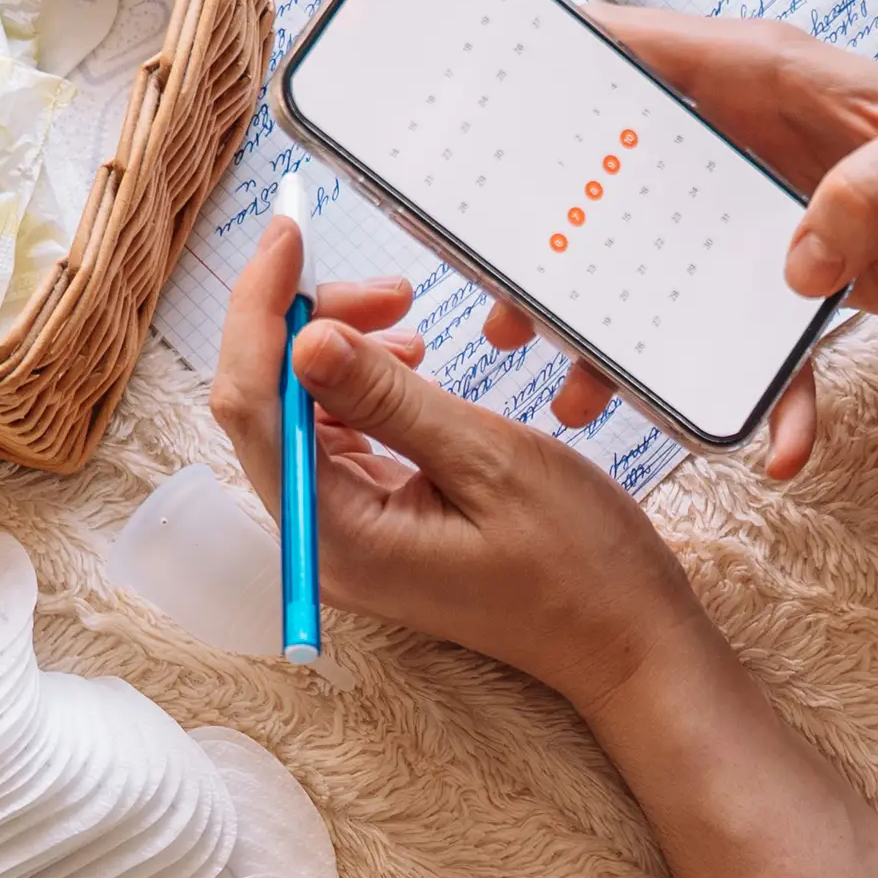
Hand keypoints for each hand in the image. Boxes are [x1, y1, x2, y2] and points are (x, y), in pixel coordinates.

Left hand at [210, 211, 719, 717]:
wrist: (625, 640)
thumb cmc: (578, 564)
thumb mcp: (488, 461)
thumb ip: (389, 400)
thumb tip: (306, 337)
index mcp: (341, 535)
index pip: (253, 407)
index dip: (259, 312)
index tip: (289, 237)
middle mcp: (325, 543)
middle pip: (268, 407)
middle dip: (307, 328)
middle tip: (388, 289)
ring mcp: (347, 539)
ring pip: (300, 417)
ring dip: (339, 355)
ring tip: (410, 323)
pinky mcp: (375, 528)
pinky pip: (337, 442)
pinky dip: (361, 391)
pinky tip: (410, 366)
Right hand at [485, 9, 877, 478]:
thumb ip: (877, 187)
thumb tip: (797, 258)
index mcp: (770, 82)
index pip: (645, 55)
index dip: (564, 73)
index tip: (489, 118)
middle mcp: (751, 145)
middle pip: (622, 181)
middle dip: (556, 243)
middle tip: (503, 304)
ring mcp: (768, 216)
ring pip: (666, 271)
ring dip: (621, 335)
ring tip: (574, 388)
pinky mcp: (800, 280)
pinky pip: (765, 346)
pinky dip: (768, 403)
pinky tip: (778, 454)